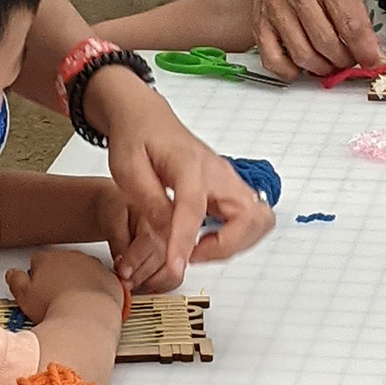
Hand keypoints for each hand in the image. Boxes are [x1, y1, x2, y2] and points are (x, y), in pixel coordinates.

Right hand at [6, 248, 125, 320]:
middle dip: (57, 276)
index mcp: (49, 258)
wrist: (86, 318)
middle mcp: (72, 257)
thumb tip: (12, 273)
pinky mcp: (110, 278)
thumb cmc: (56, 307)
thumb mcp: (23, 295)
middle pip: (61, 264)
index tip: (37, 289)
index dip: (36, 276)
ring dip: (78, 281)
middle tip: (54, 298)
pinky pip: (102, 281)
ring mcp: (93, 266)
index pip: (37, 261)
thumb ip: (15, 280)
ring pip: (83, 270)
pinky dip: (97, 290)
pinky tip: (91, 304)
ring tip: (73, 303)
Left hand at [83, 64, 275, 285]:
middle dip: (227, 246)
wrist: (147, 117)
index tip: (176, 267)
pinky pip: (248, 221)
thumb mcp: (127, 169)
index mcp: (189, 163)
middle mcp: (218, 172)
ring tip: (197, 250)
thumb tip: (166, 237)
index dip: (186, 241)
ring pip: (257, 221)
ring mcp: (228, 180)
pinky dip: (234, 239)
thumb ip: (150, 203)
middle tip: (191, 255)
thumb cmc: (136, 137)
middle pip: (251, 216)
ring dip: (234, 244)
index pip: (194, 207)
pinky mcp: (228, 189)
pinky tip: (203, 241)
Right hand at [247, 0, 382, 77]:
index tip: (372, 60)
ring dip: (322, 68)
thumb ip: (357, 17)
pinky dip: (291, 72)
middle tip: (349, 60)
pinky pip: (274, 61)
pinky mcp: (259, 25)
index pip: (350, 24)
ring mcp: (276, 11)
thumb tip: (372, 51)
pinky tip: (302, 66)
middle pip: (326, 44)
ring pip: (303, 56)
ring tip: (330, 63)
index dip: (365, 49)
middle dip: (343, 60)